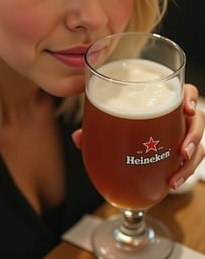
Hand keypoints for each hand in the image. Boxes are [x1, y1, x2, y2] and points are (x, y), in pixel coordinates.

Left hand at [72, 83, 204, 189]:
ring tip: (176, 176)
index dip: (189, 97)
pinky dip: (183, 172)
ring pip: (197, 144)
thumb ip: (95, 127)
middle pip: (197, 120)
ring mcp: (181, 134)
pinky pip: (189, 162)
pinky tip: (172, 182)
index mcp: (162, 99)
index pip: (184, 90)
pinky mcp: (181, 153)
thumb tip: (78, 137)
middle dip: (193, 135)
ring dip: (190, 161)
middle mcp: (176, 115)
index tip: (186, 108)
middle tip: (182, 150)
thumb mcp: (107, 121)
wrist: (126, 144)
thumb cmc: (120, 122)